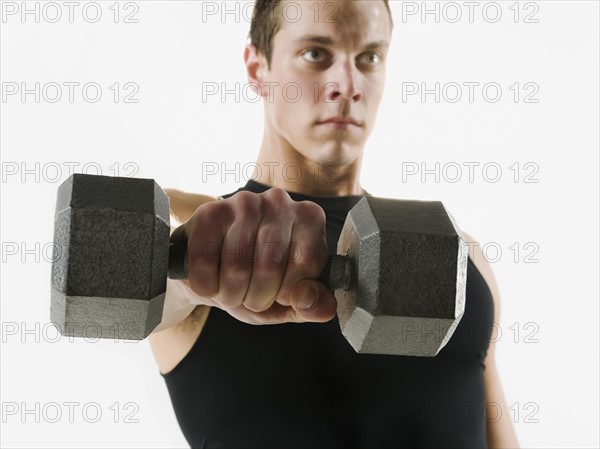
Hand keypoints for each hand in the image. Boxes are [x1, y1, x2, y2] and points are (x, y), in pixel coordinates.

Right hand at [170, 188, 337, 324]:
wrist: (210, 270)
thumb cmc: (255, 283)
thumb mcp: (288, 301)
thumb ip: (313, 306)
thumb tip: (319, 306)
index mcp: (309, 219)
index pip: (307, 268)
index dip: (287, 293)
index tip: (278, 291)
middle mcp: (279, 203)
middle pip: (269, 268)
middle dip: (256, 298)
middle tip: (248, 296)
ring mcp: (244, 204)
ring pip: (236, 268)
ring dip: (230, 295)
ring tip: (229, 290)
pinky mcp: (209, 212)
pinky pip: (204, 264)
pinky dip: (205, 287)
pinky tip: (209, 281)